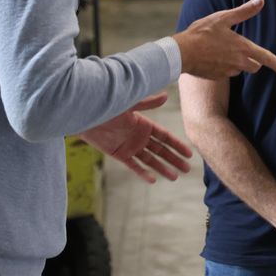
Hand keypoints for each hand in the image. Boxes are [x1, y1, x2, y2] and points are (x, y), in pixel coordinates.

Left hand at [79, 92, 193, 182]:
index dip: (177, 145)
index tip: (189, 153)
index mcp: (145, 125)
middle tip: (187, 169)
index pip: (166, 137)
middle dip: (175, 159)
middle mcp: (140, 137)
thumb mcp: (129, 104)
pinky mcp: (119, 154)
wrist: (86, 116)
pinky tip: (153, 180)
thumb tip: (166, 95)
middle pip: (162, 151)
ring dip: (162, 168)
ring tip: (175, 177)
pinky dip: (143, 173)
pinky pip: (134, 166)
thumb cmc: (108, 106)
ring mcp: (130, 146)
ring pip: (150, 160)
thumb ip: (147, 103)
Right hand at [174, 0, 275, 79]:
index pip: (266, 58)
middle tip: (240, 48)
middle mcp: (238, 63)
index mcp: (243, 48)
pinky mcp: (217, 77)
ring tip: (220, 49)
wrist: (181, 53)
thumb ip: (244, 11)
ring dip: (236, 62)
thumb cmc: (201, 33)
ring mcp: (227, 72)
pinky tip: (212, 57)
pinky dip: (223, 66)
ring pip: (240, 69)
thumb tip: (261, 0)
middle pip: (255, 66)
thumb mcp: (223, 18)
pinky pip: (226, 72)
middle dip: (253, 60)